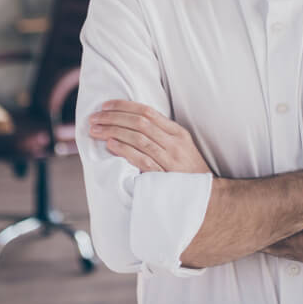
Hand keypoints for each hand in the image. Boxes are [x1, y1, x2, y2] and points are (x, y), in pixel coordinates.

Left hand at [88, 100, 209, 173]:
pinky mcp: (164, 177)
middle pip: (139, 122)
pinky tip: (110, 145)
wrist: (207, 197)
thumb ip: (161, 135)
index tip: (105, 105)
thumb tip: (131, 123)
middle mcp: (174, 143)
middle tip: (94, 117)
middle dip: (113, 117)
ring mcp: (170, 160)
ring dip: (113, 131)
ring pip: (138, 138)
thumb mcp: (181, 148)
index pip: (147, 112)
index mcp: (178, 132)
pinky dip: (125, 150)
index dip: (124, 106)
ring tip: (96, 129)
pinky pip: (142, 159)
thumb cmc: (189, 172)